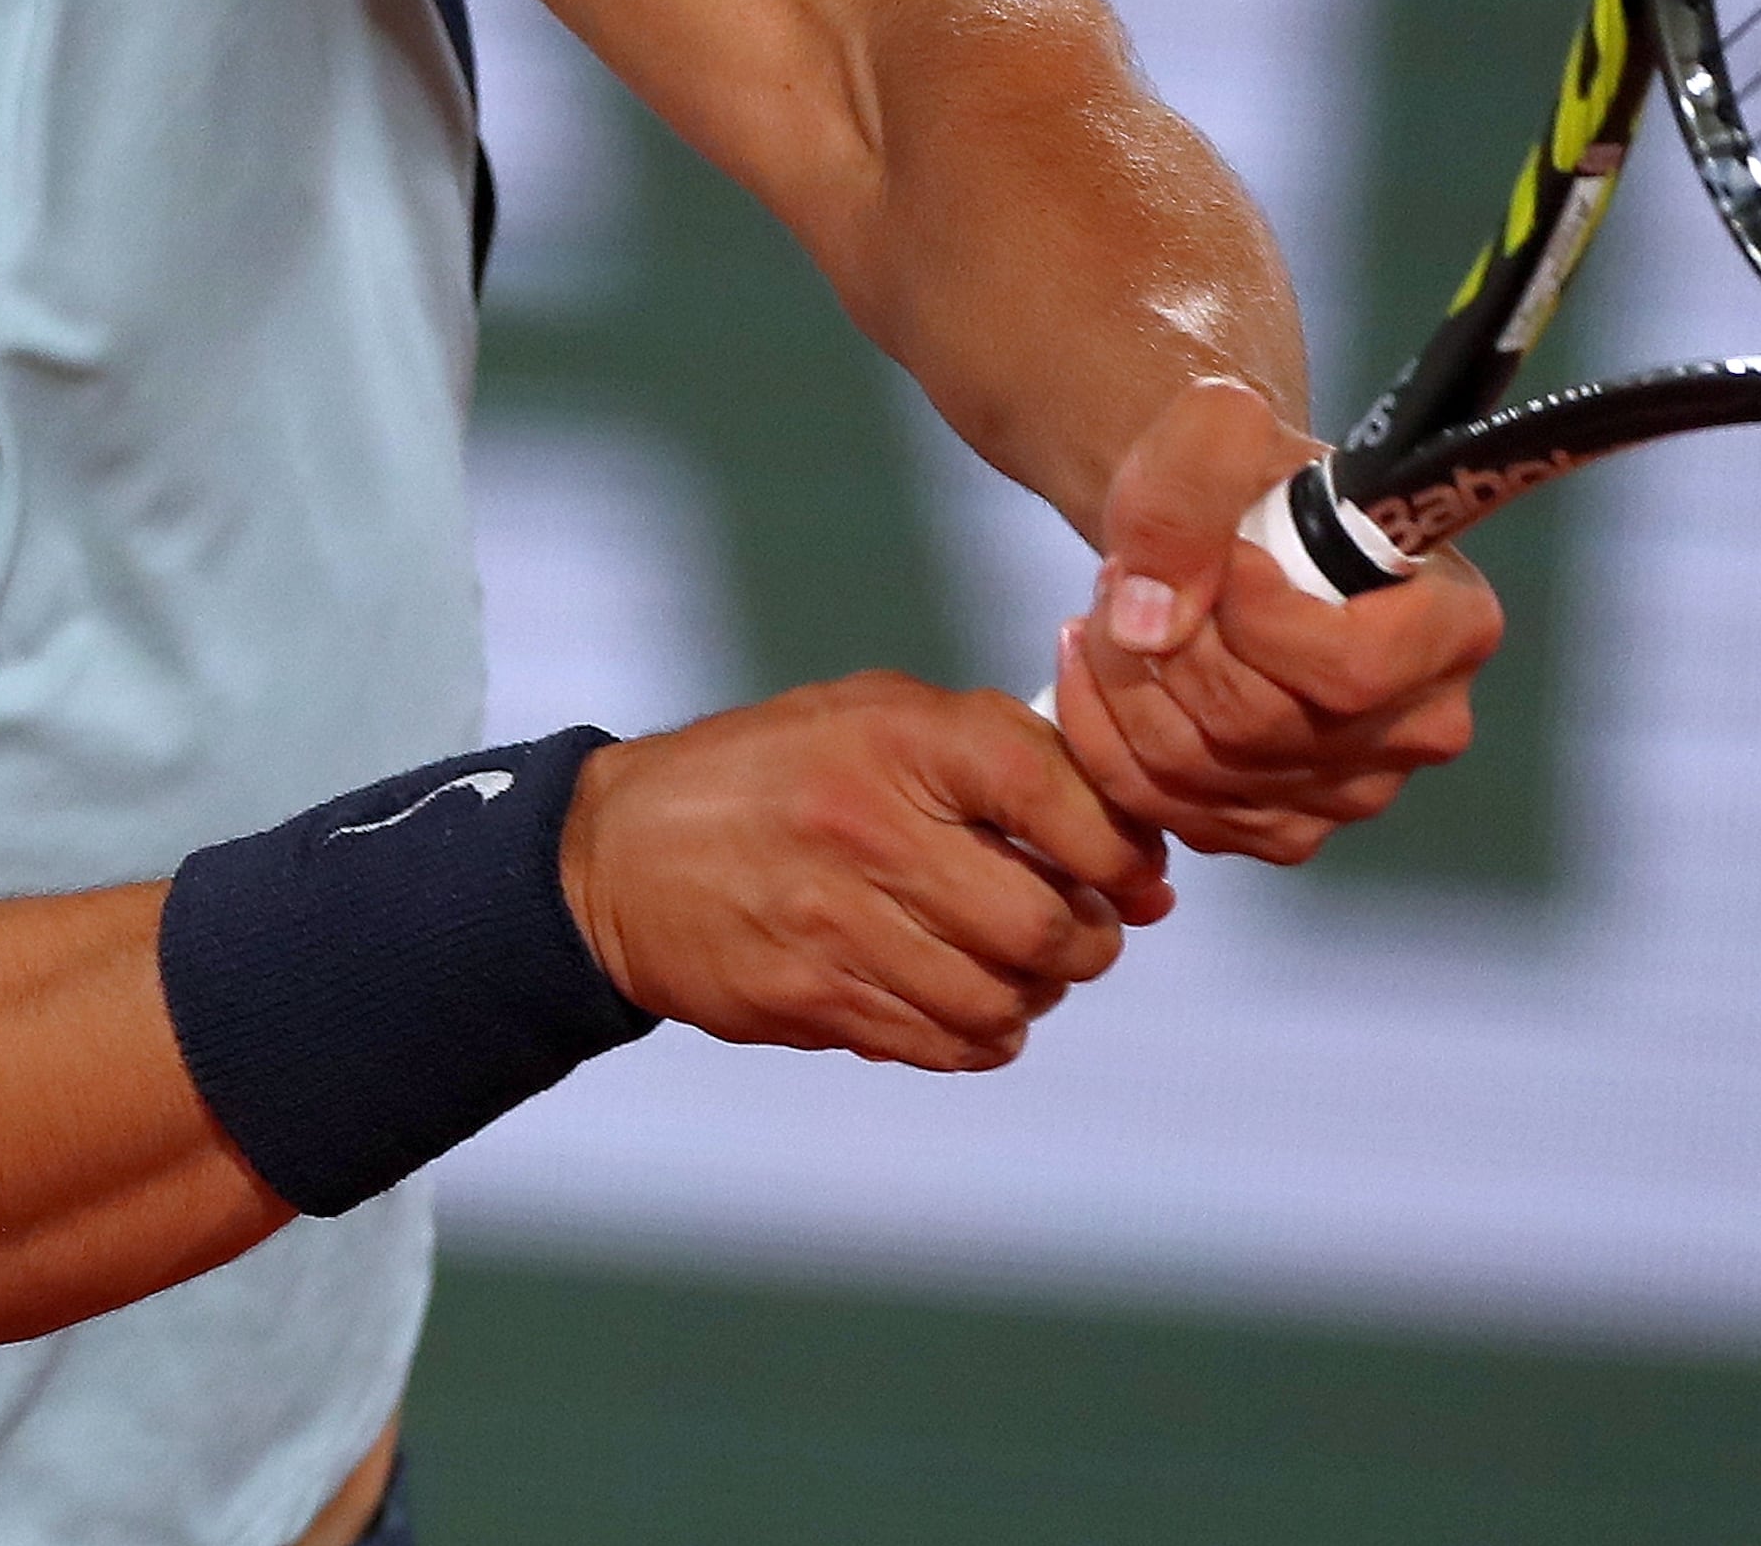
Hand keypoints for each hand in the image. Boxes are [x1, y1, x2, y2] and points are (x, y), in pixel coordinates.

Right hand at [558, 674, 1171, 1072]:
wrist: (620, 850)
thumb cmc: (774, 773)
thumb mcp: (872, 715)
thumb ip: (994, 751)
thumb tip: (1128, 846)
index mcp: (896, 736)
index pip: (1055, 794)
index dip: (1122, 850)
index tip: (1140, 880)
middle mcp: (867, 826)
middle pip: (1041, 924)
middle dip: (1090, 945)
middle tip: (1087, 939)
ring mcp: (834, 920)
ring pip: (999, 1000)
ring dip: (1034, 999)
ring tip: (1023, 976)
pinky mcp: (807, 997)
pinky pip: (939, 1045)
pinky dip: (978, 1040)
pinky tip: (967, 1011)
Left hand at [1050, 375, 1505, 863]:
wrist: (1227, 537)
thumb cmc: (1249, 479)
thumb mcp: (1218, 428)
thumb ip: (1195, 479)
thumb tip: (1151, 619)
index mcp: (1453, 628)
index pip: (1350, 667)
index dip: (1255, 621)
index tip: (1216, 555)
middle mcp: (1420, 728)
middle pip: (1257, 724)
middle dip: (1164, 643)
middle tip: (1124, 572)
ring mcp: (1352, 794)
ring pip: (1199, 771)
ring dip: (1121, 685)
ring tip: (1107, 610)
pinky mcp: (1282, 830)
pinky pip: (1168, 809)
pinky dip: (1103, 739)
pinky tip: (1093, 669)